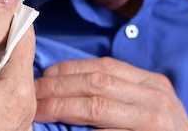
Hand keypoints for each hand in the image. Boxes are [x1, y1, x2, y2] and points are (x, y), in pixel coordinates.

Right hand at [0, 27, 36, 130]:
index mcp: (17, 88)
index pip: (25, 41)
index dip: (14, 23)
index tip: (1, 14)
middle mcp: (28, 100)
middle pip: (21, 58)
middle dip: (2, 47)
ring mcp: (26, 113)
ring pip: (17, 76)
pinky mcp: (19, 122)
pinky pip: (13, 94)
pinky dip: (0, 84)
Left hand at [34, 57, 187, 130]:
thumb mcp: (151, 106)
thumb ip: (123, 94)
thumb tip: (75, 88)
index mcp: (152, 84)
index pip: (105, 67)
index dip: (71, 68)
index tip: (46, 74)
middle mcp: (155, 97)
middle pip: (97, 83)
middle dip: (59, 87)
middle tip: (32, 92)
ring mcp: (153, 121)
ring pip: (97, 106)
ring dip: (61, 107)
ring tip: (38, 110)